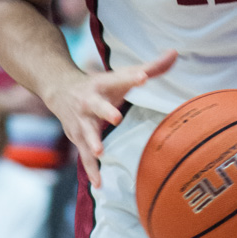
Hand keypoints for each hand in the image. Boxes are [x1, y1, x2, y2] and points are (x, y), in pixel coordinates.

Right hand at [48, 50, 176, 187]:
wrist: (60, 89)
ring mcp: (81, 120)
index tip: (143, 77)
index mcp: (104, 84)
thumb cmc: (101, 84)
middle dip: (106, 111)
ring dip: (92, 141)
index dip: (132, 77)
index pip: (121, 79)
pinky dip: (91, 170)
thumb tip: (175, 53)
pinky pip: (83, 155)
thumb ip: (150, 68)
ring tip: (100, 151)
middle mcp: (90, 101)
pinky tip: (99, 184)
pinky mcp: (76, 137)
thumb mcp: (121, 75)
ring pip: (86, 132)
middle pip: (98, 106)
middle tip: (116, 118)